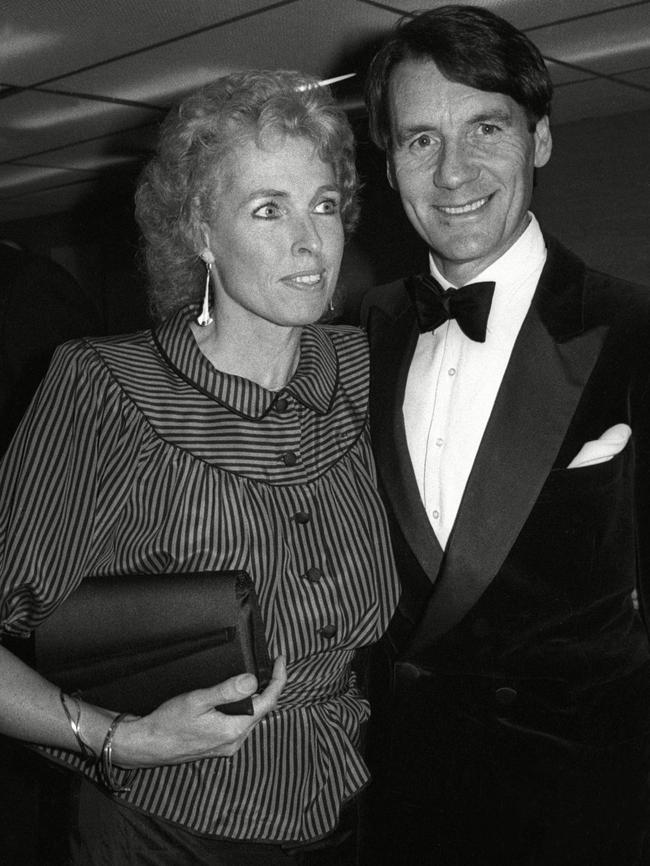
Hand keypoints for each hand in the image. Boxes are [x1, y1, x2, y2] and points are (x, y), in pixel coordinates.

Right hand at [112, 656, 286, 767]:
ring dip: (257, 697)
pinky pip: (240, 723)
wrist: (147, 745)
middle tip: (272, 664)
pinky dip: (244, 707)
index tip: (281, 659)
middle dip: (270, 686)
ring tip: (258, 676)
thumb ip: (226, 691)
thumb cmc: (168, 722)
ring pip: (251, 717)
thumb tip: (252, 680)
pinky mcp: (218, 746)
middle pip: (262, 710)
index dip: (278, 679)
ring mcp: (227, 746)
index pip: (268, 701)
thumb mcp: (197, 700)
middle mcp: (235, 741)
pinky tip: (237, 697)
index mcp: (234, 729)